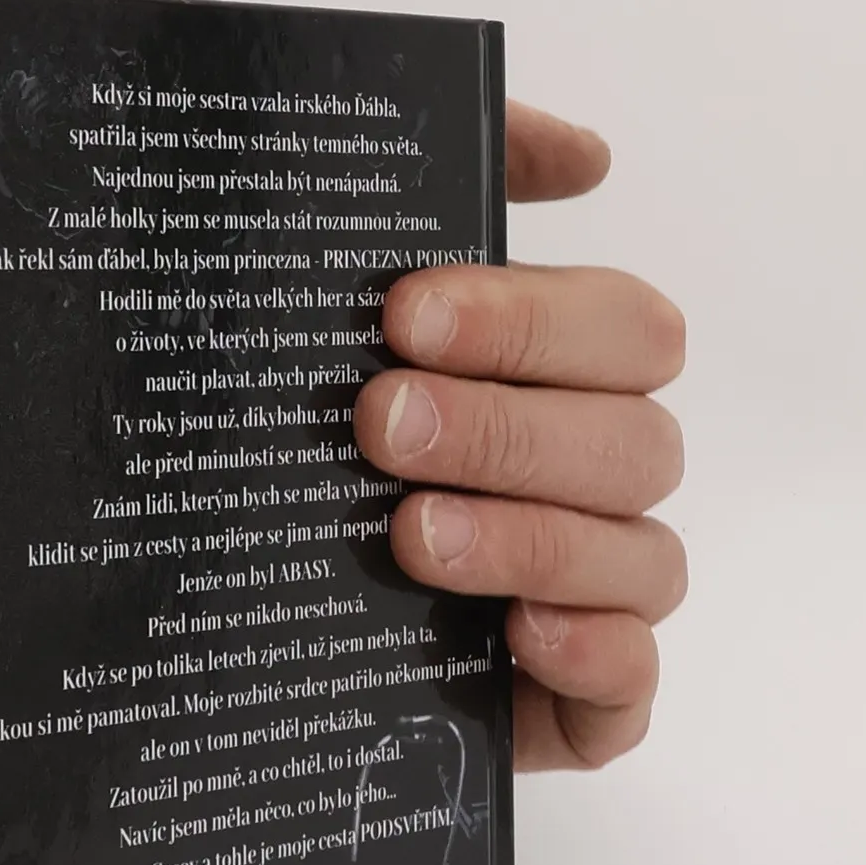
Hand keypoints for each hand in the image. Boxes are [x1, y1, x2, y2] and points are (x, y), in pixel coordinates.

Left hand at [355, 104, 687, 769]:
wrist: (224, 632)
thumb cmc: (305, 456)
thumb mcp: (348, 312)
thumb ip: (466, 189)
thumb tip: (588, 156)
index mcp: (567, 387)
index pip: (623, 331)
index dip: (531, 320)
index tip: (404, 316)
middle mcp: (596, 486)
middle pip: (635, 443)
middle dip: (508, 430)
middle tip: (379, 427)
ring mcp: (597, 600)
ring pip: (641, 559)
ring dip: (531, 538)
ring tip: (410, 537)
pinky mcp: (579, 708)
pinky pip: (632, 687)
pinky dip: (596, 656)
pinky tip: (523, 635)